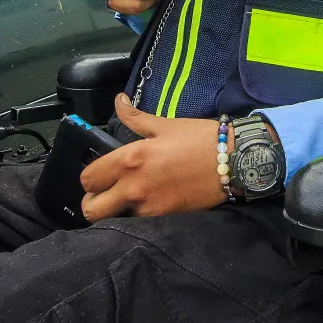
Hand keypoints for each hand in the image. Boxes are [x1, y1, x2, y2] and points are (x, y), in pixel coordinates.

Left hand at [80, 94, 224, 220]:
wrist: (234, 161)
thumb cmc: (199, 139)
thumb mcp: (165, 124)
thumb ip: (135, 117)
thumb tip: (118, 101)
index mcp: (130, 159)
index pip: (89, 178)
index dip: (90, 177)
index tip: (100, 173)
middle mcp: (133, 186)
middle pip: (91, 208)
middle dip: (93, 201)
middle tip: (105, 192)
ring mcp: (148, 206)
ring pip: (113, 218)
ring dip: (114, 210)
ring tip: (126, 199)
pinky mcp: (163, 218)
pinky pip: (136, 221)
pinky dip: (136, 215)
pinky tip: (147, 202)